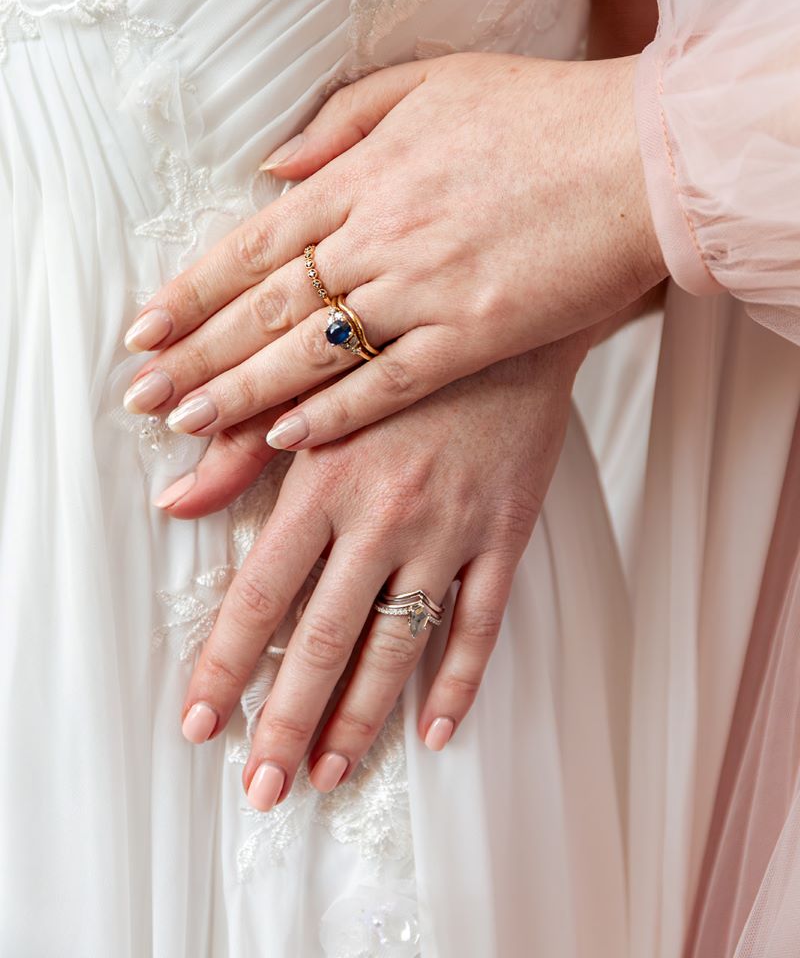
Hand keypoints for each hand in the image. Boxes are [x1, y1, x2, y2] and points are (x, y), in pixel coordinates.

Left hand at [123, 53, 664, 449]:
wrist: (643, 154)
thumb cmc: (543, 111)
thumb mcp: (433, 83)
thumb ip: (345, 122)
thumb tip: (274, 166)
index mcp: (367, 173)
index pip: (257, 241)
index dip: (194, 289)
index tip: (145, 327)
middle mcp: (383, 235)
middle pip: (269, 304)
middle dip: (199, 354)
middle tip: (144, 396)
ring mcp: (428, 289)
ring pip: (315, 350)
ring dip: (246, 392)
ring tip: (191, 426)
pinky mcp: (478, 334)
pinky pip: (391, 382)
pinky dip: (337, 411)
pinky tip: (289, 435)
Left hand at [165, 336, 585, 809]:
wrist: (509, 327)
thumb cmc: (401, 358)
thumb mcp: (313, 392)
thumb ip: (239, 450)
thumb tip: (175, 502)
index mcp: (323, 480)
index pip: (259, 595)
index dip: (226, 667)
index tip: (201, 723)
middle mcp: (382, 515)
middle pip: (323, 640)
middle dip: (286, 722)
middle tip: (261, 787)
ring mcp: (448, 531)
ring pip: (397, 647)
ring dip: (361, 719)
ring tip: (330, 771)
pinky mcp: (504, 536)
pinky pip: (480, 626)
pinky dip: (459, 684)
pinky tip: (436, 732)